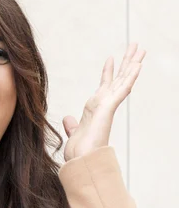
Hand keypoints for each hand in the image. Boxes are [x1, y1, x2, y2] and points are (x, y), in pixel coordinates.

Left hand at [62, 42, 145, 161]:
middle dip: (126, 62)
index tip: (111, 58)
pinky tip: (138, 65)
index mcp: (96, 109)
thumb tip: (68, 119)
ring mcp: (108, 106)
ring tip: (140, 48)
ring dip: (132, 63)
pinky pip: (122, 89)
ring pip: (124, 80)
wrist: (81, 162)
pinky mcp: (109, 108)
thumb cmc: (79, 152)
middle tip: (135, 46)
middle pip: (118, 78)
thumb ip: (72, 125)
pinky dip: (130, 77)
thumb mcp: (73, 133)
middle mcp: (104, 105)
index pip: (105, 85)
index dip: (108, 72)